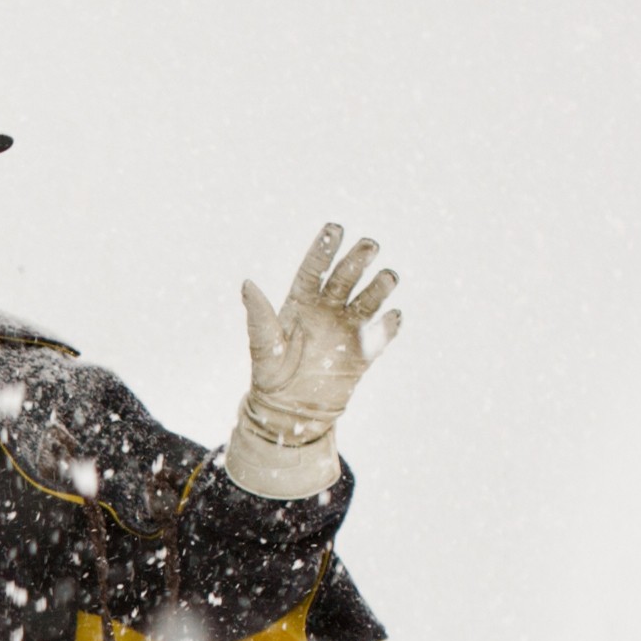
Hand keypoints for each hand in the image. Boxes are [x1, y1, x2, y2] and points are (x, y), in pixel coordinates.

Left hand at [223, 225, 397, 497]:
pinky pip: (380, 336)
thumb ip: (258, 315)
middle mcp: (327, 309)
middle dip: (358, 261)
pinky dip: (388, 327)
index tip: (336, 228)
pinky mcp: (362, 353)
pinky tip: (394, 317)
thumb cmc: (270, 375)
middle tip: (370, 246)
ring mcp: (347, 328)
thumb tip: (246, 283)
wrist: (289, 412)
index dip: (325, 248)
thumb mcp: (263, 346)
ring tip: (388, 277)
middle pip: (346, 278)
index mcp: (301, 301)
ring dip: (379, 288)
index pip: (315, 268)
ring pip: (368, 300)